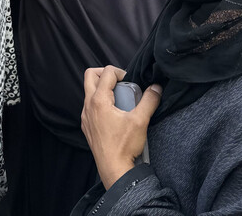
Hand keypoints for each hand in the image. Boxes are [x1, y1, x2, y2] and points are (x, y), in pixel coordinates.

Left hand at [81, 66, 162, 189]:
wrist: (114, 169)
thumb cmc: (124, 146)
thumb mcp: (140, 120)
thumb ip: (149, 100)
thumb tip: (156, 88)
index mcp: (98, 100)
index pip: (107, 73)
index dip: (121, 72)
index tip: (131, 82)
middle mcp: (88, 106)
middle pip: (90, 76)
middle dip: (106, 74)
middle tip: (120, 82)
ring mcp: (85, 117)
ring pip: (89, 92)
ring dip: (103, 89)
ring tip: (120, 100)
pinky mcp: (87, 126)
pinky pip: (90, 106)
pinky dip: (101, 103)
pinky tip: (115, 114)